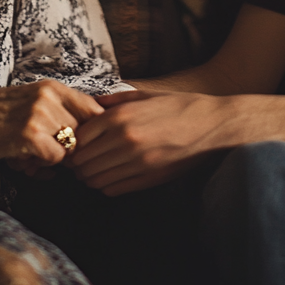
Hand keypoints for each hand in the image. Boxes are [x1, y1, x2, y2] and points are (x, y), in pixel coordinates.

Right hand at [0, 79, 102, 165]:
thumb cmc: (1, 113)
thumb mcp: (35, 101)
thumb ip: (62, 113)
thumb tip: (93, 139)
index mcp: (55, 88)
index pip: (95, 108)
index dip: (96, 130)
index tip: (87, 144)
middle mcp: (51, 97)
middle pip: (85, 132)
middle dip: (72, 149)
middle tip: (51, 153)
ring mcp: (41, 115)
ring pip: (70, 148)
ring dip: (54, 158)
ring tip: (33, 155)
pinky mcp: (30, 134)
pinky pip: (55, 158)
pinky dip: (42, 164)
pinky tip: (24, 158)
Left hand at [70, 90, 225, 195]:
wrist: (210, 125)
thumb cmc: (178, 106)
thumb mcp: (144, 95)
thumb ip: (115, 100)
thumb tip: (91, 104)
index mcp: (120, 117)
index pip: (79, 138)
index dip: (73, 142)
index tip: (76, 143)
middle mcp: (124, 141)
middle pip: (83, 161)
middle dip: (78, 162)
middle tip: (81, 158)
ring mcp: (135, 163)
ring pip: (94, 179)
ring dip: (90, 175)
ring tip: (95, 167)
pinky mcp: (147, 179)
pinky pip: (112, 189)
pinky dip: (105, 185)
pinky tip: (111, 175)